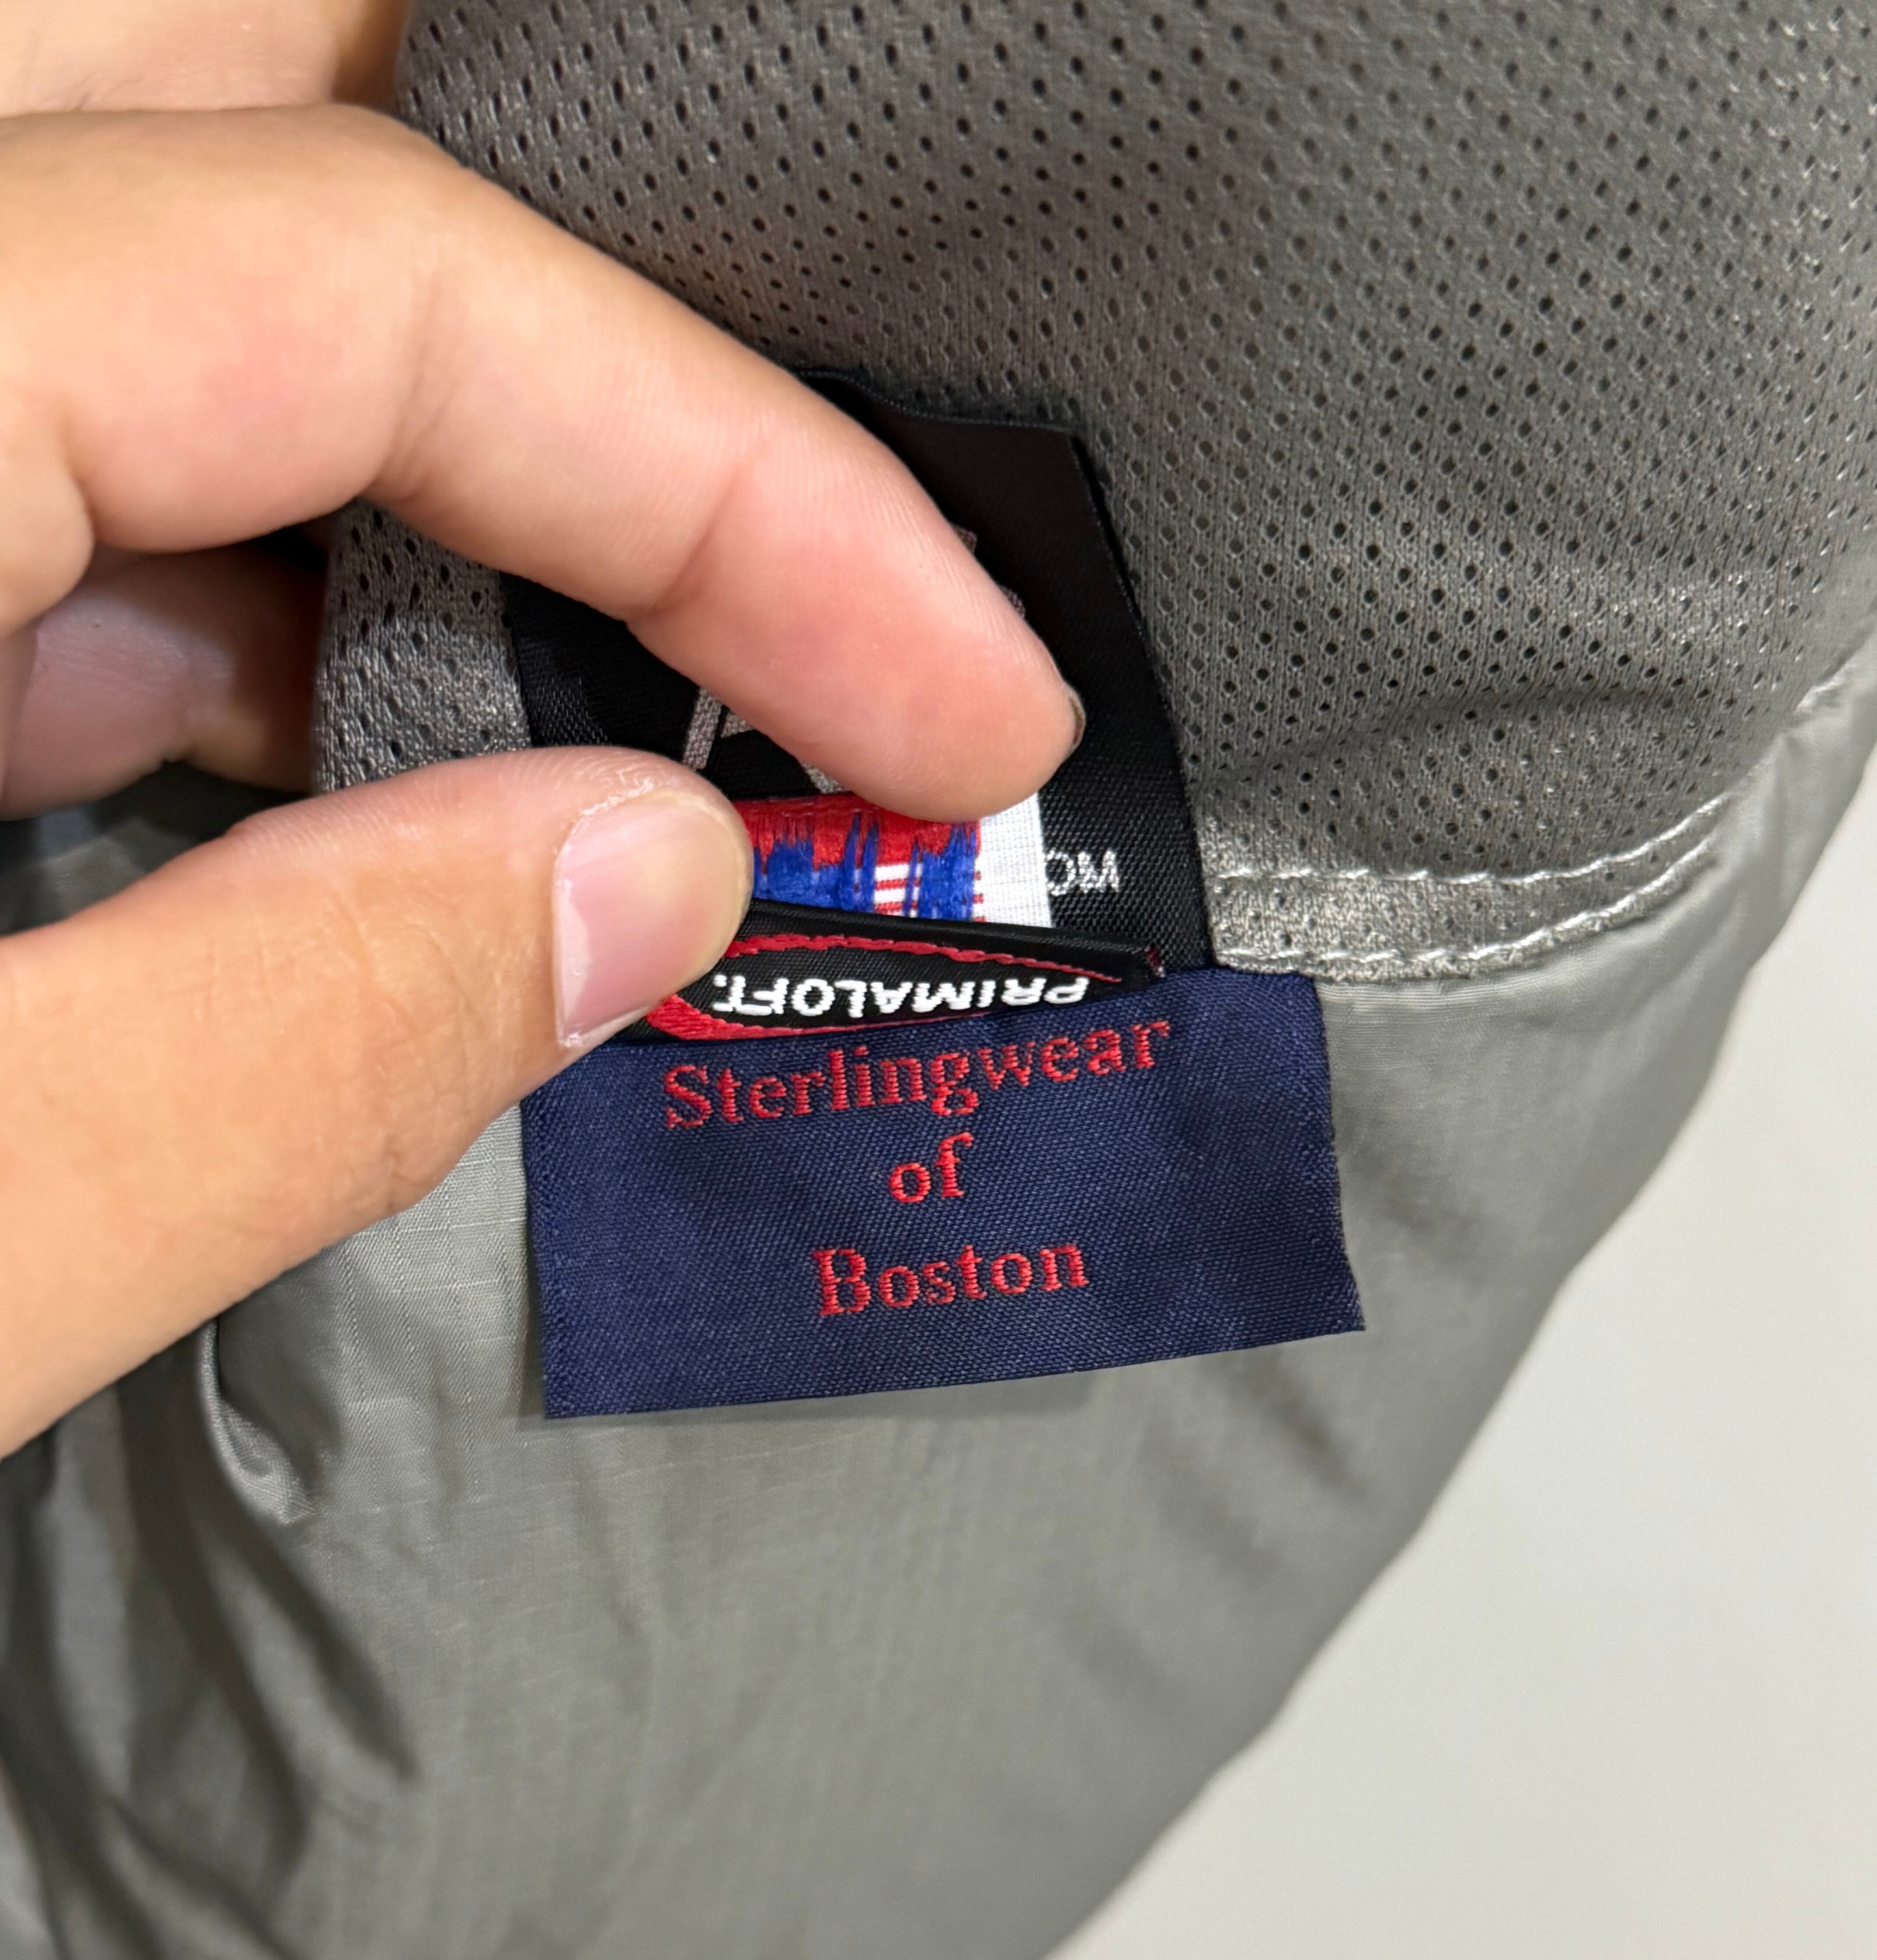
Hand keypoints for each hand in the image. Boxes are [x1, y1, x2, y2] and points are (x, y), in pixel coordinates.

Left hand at [0, 0, 1078, 1457]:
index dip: (732, 478)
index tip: (963, 715)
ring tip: (630, 674)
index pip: (366, 278)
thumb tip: (645, 886)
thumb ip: (294, 1043)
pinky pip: (18, 399)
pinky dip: (199, 535)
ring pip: (133, 222)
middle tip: (825, 489)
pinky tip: (317, 741)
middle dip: (592, 257)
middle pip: (253, 69)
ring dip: (403, 422)